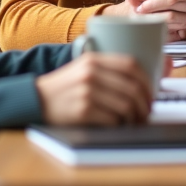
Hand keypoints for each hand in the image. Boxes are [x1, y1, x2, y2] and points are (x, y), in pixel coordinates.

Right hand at [35, 52, 151, 125]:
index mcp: (93, 59)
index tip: (151, 92)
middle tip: (147, 112)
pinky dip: (120, 125)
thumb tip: (144, 76)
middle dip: (144, 103)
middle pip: (131, 87)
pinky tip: (119, 126)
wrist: (34, 99)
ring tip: (135, 121)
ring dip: (135, 117)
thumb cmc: (63, 87)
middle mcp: (91, 73)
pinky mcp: (82, 111)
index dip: (147, 80)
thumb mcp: (83, 68)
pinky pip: (112, 119)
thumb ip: (108, 69)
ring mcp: (86, 92)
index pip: (130, 64)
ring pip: (125, 105)